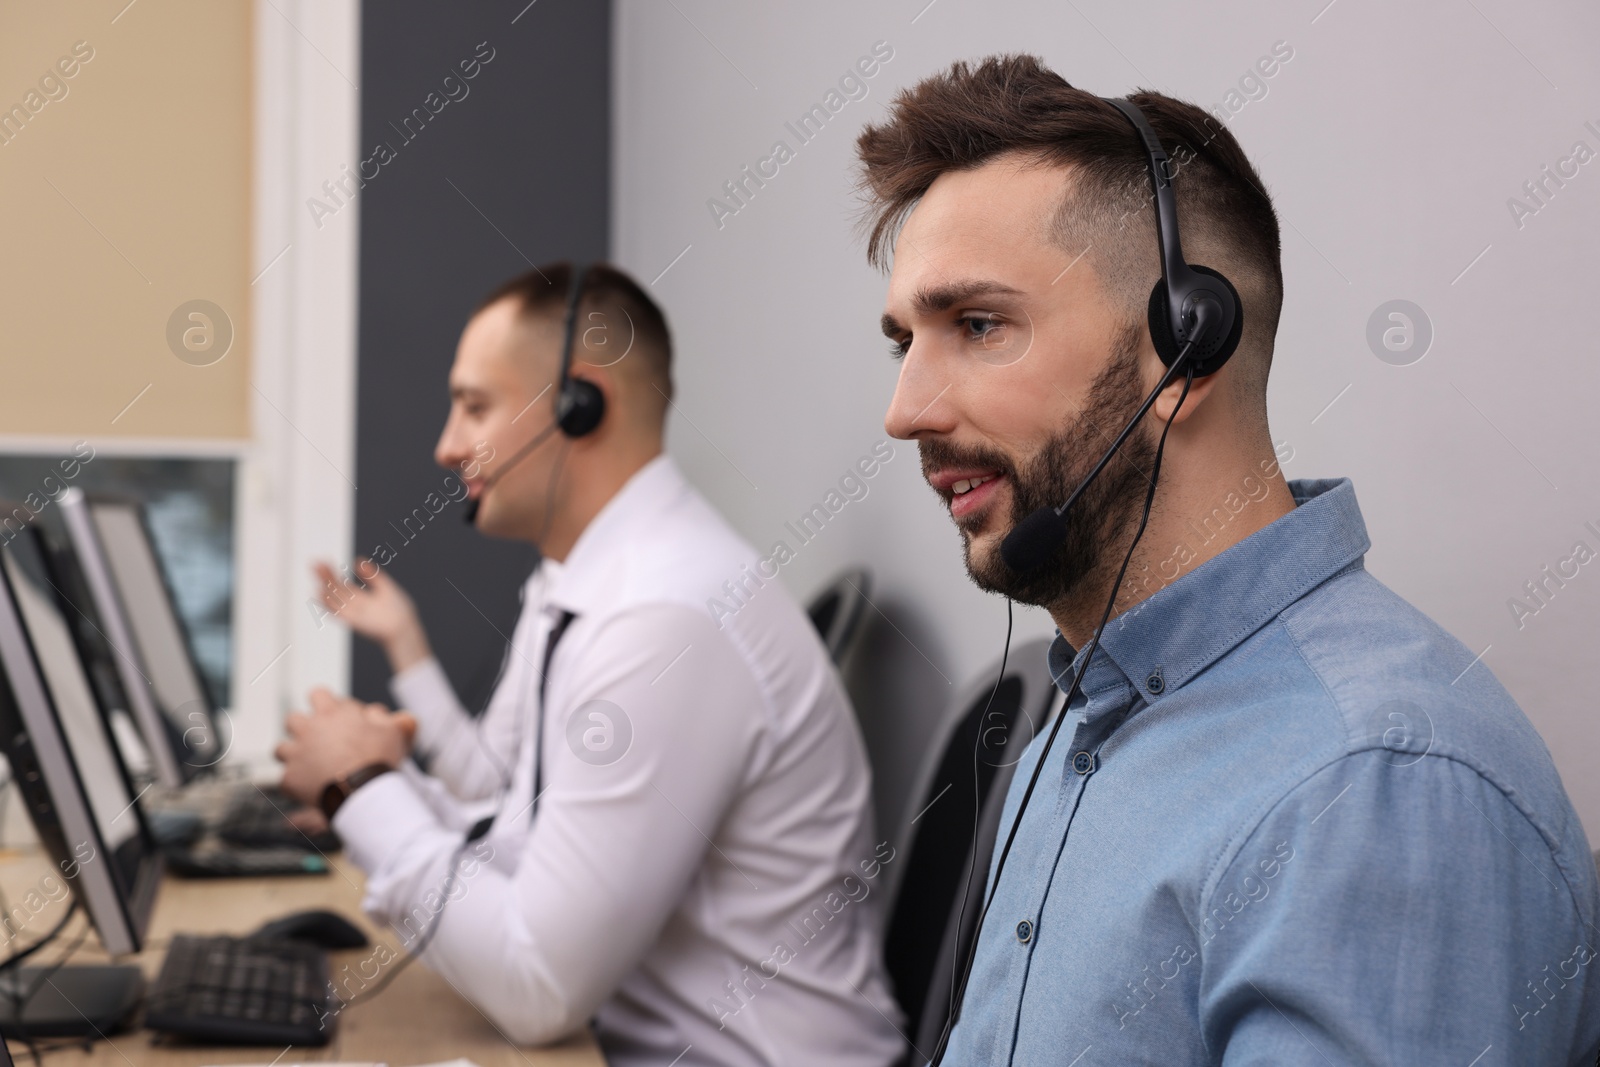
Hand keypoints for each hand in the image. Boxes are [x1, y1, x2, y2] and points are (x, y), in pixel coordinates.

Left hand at [275, 687, 417, 806]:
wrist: (363, 792)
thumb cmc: (379, 758)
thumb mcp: (392, 730)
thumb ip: (382, 716)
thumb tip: (375, 712)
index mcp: (332, 712)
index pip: (318, 694)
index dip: (324, 703)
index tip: (332, 714)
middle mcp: (308, 729)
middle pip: (293, 720)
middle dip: (302, 728)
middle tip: (318, 741)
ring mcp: (296, 754)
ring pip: (281, 749)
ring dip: (292, 755)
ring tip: (309, 767)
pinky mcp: (290, 778)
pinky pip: (284, 780)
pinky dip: (295, 784)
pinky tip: (308, 789)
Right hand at [312, 559, 431, 671]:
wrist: (405, 626)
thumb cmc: (398, 609)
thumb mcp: (385, 586)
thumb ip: (373, 575)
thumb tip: (359, 559)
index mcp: (359, 597)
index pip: (340, 583)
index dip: (330, 573)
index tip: (322, 561)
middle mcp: (353, 605)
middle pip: (335, 589)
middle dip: (325, 577)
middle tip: (315, 563)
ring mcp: (353, 613)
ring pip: (335, 600)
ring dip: (325, 589)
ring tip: (317, 576)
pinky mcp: (355, 622)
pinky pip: (339, 613)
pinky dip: (330, 605)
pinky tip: (322, 595)